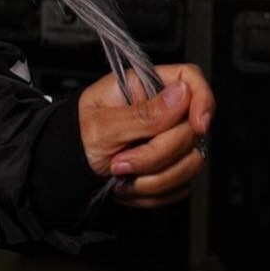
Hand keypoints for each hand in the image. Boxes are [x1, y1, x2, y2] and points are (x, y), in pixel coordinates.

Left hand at [76, 63, 213, 208]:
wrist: (68, 167)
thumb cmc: (76, 138)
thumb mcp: (102, 125)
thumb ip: (143, 113)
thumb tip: (182, 92)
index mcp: (145, 87)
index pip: (189, 78)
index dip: (202, 99)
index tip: (197, 125)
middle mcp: (164, 112)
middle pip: (192, 130)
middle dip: (155, 154)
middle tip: (120, 160)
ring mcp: (171, 142)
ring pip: (191, 162)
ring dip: (153, 177)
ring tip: (119, 172)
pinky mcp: (172, 169)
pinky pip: (180, 185)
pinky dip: (152, 192)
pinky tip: (129, 185)